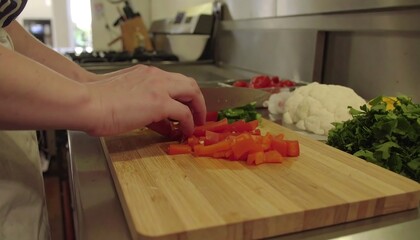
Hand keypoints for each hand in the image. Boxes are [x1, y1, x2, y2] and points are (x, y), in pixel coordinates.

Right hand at [84, 65, 205, 136]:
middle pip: (188, 83)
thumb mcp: (123, 95)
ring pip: (191, 93)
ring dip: (197, 109)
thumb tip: (157, 121)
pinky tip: (186, 131)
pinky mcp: (159, 103)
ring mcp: (159, 88)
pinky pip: (184, 113)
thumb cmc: (96, 101)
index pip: (173, 81)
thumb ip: (142, 104)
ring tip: (197, 123)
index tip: (185, 107)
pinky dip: (189, 123)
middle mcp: (155, 76)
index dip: (183, 95)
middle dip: (197, 99)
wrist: (87, 102)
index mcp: (145, 73)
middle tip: (198, 114)